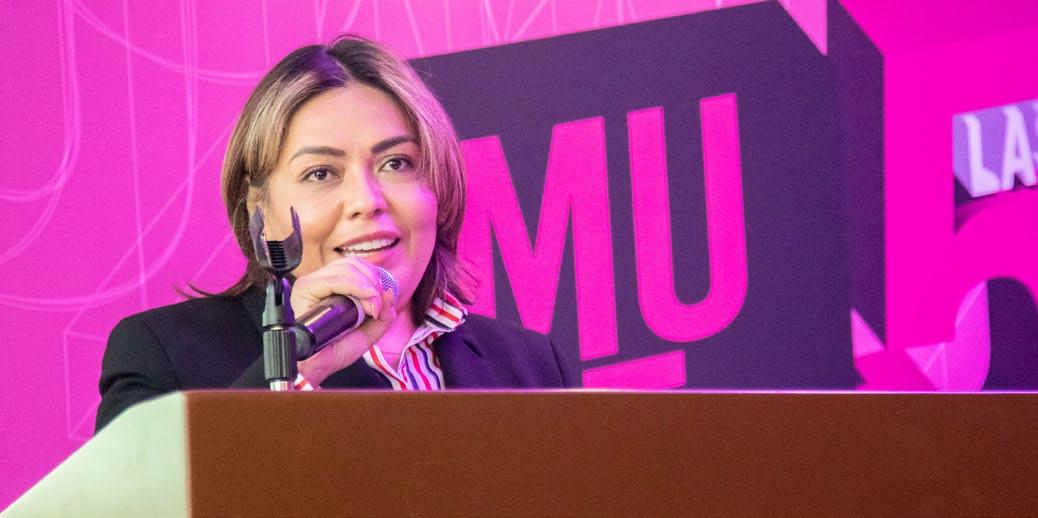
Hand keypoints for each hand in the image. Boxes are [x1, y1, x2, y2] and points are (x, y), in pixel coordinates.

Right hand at [289, 256, 397, 385]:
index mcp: (334, 287)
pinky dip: (354, 286)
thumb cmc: (338, 349)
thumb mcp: (370, 331)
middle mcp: (321, 281)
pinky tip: (365, 301)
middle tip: (377, 306)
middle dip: (372, 282)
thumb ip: (384, 315)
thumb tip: (389, 293)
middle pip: (352, 264)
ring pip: (345, 269)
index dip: (374, 278)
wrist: (320, 366)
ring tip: (371, 308)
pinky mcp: (304, 290)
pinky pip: (333, 279)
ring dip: (366, 285)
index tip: (382, 301)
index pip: (356, 266)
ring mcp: (311, 284)